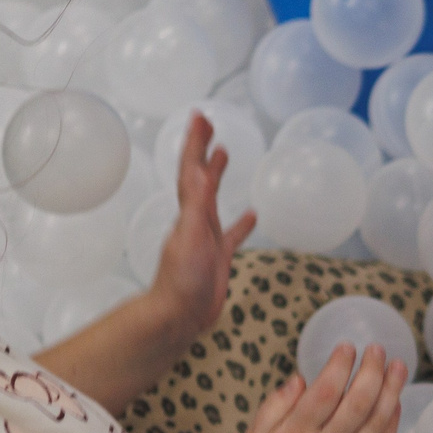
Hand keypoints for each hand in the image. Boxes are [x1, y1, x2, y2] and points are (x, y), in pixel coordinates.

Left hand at [149, 111, 255, 345]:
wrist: (179, 315)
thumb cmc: (184, 279)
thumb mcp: (193, 237)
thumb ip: (198, 205)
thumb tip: (202, 172)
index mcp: (190, 211)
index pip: (192, 169)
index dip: (195, 143)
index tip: (199, 116)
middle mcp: (196, 219)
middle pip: (199, 176)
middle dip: (203, 149)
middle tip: (209, 124)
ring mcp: (207, 237)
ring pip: (213, 199)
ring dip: (218, 175)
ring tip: (225, 153)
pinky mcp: (218, 256)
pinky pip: (232, 234)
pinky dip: (242, 223)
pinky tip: (253, 215)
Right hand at [237, 343, 408, 432]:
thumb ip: (275, 407)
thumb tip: (300, 379)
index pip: (324, 393)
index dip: (338, 367)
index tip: (347, 347)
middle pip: (357, 403)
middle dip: (371, 372)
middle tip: (378, 349)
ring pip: (375, 423)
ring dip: (390, 392)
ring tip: (398, 367)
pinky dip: (391, 424)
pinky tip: (396, 403)